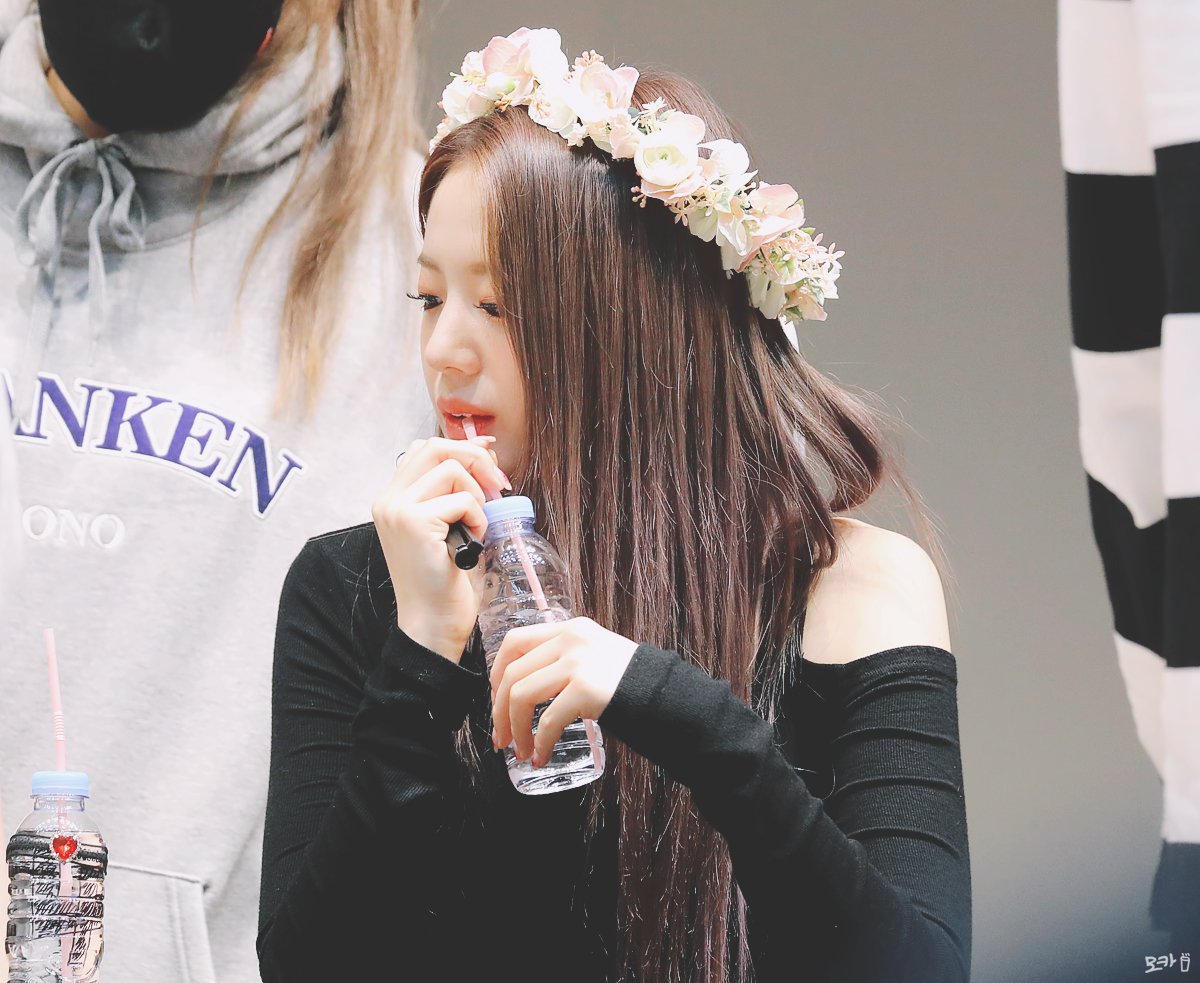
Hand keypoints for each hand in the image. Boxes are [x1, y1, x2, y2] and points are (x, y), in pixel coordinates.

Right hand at [372, 436, 507, 661]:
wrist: (431, 623)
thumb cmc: (445, 579)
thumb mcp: (449, 525)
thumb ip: (455, 489)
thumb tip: (483, 448)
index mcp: (393, 498)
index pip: (425, 448)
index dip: (462, 447)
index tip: (490, 458)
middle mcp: (388, 500)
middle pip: (435, 447)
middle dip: (474, 459)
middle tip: (497, 485)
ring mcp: (397, 509)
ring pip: (452, 470)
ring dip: (476, 497)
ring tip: (474, 528)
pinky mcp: (414, 522)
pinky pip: (462, 500)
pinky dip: (477, 519)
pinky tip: (471, 543)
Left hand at [489, 617, 638, 764]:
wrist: (666, 692)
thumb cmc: (629, 682)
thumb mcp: (593, 654)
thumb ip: (562, 658)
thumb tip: (521, 690)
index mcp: (569, 629)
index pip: (514, 642)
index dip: (496, 675)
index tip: (495, 703)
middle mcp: (570, 639)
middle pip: (513, 674)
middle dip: (499, 712)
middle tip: (501, 739)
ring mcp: (578, 662)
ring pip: (522, 695)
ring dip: (516, 730)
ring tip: (521, 751)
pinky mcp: (586, 689)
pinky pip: (548, 720)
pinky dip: (539, 742)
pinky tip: (541, 755)